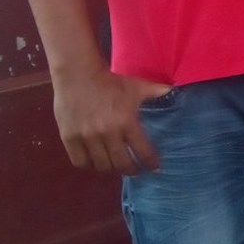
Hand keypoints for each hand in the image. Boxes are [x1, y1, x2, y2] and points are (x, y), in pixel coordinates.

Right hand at [53, 64, 170, 174]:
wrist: (78, 74)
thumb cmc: (110, 81)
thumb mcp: (136, 86)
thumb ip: (156, 91)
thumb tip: (174, 91)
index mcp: (127, 122)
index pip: (142, 151)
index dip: (150, 163)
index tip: (154, 167)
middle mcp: (108, 133)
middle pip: (122, 164)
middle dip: (132, 170)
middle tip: (134, 169)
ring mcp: (87, 137)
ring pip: (101, 166)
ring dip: (110, 168)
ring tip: (114, 164)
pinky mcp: (69, 138)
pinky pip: (80, 162)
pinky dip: (88, 164)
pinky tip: (94, 160)